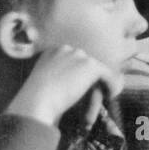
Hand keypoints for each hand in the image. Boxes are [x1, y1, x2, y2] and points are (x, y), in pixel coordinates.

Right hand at [6, 45, 124, 129]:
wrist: (36, 100)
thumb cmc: (36, 99)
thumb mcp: (43, 83)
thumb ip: (56, 78)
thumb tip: (71, 86)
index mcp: (52, 51)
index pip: (73, 60)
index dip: (81, 74)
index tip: (85, 87)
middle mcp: (66, 49)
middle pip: (86, 62)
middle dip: (92, 77)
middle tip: (97, 92)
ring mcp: (79, 56)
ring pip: (97, 69)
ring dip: (102, 82)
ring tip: (105, 95)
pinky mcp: (90, 65)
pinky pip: (108, 75)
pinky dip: (112, 86)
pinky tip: (110, 96)